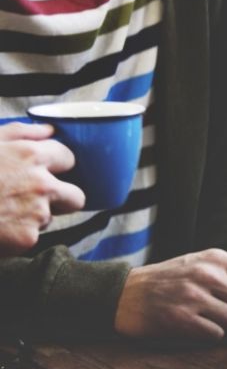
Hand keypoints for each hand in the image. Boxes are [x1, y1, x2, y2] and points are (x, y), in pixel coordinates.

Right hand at [0, 123, 84, 254]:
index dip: (57, 167)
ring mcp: (37, 213)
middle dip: (60, 199)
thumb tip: (50, 130)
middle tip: (34, 201)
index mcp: (33, 156)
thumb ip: (22, 132)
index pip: (69, 159)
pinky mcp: (27, 238)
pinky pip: (30, 237)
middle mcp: (42, 184)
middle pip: (76, 197)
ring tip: (2, 213)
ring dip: (32, 218)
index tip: (47, 172)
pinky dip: (16, 237)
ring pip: (49, 218)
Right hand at [114, 248, 226, 341]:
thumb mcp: (200, 262)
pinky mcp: (182, 318)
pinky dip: (213, 334)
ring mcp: (195, 296)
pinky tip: (202, 327)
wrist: (124, 293)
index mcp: (217, 258)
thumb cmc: (168, 279)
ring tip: (217, 321)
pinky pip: (216, 333)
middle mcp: (208, 274)